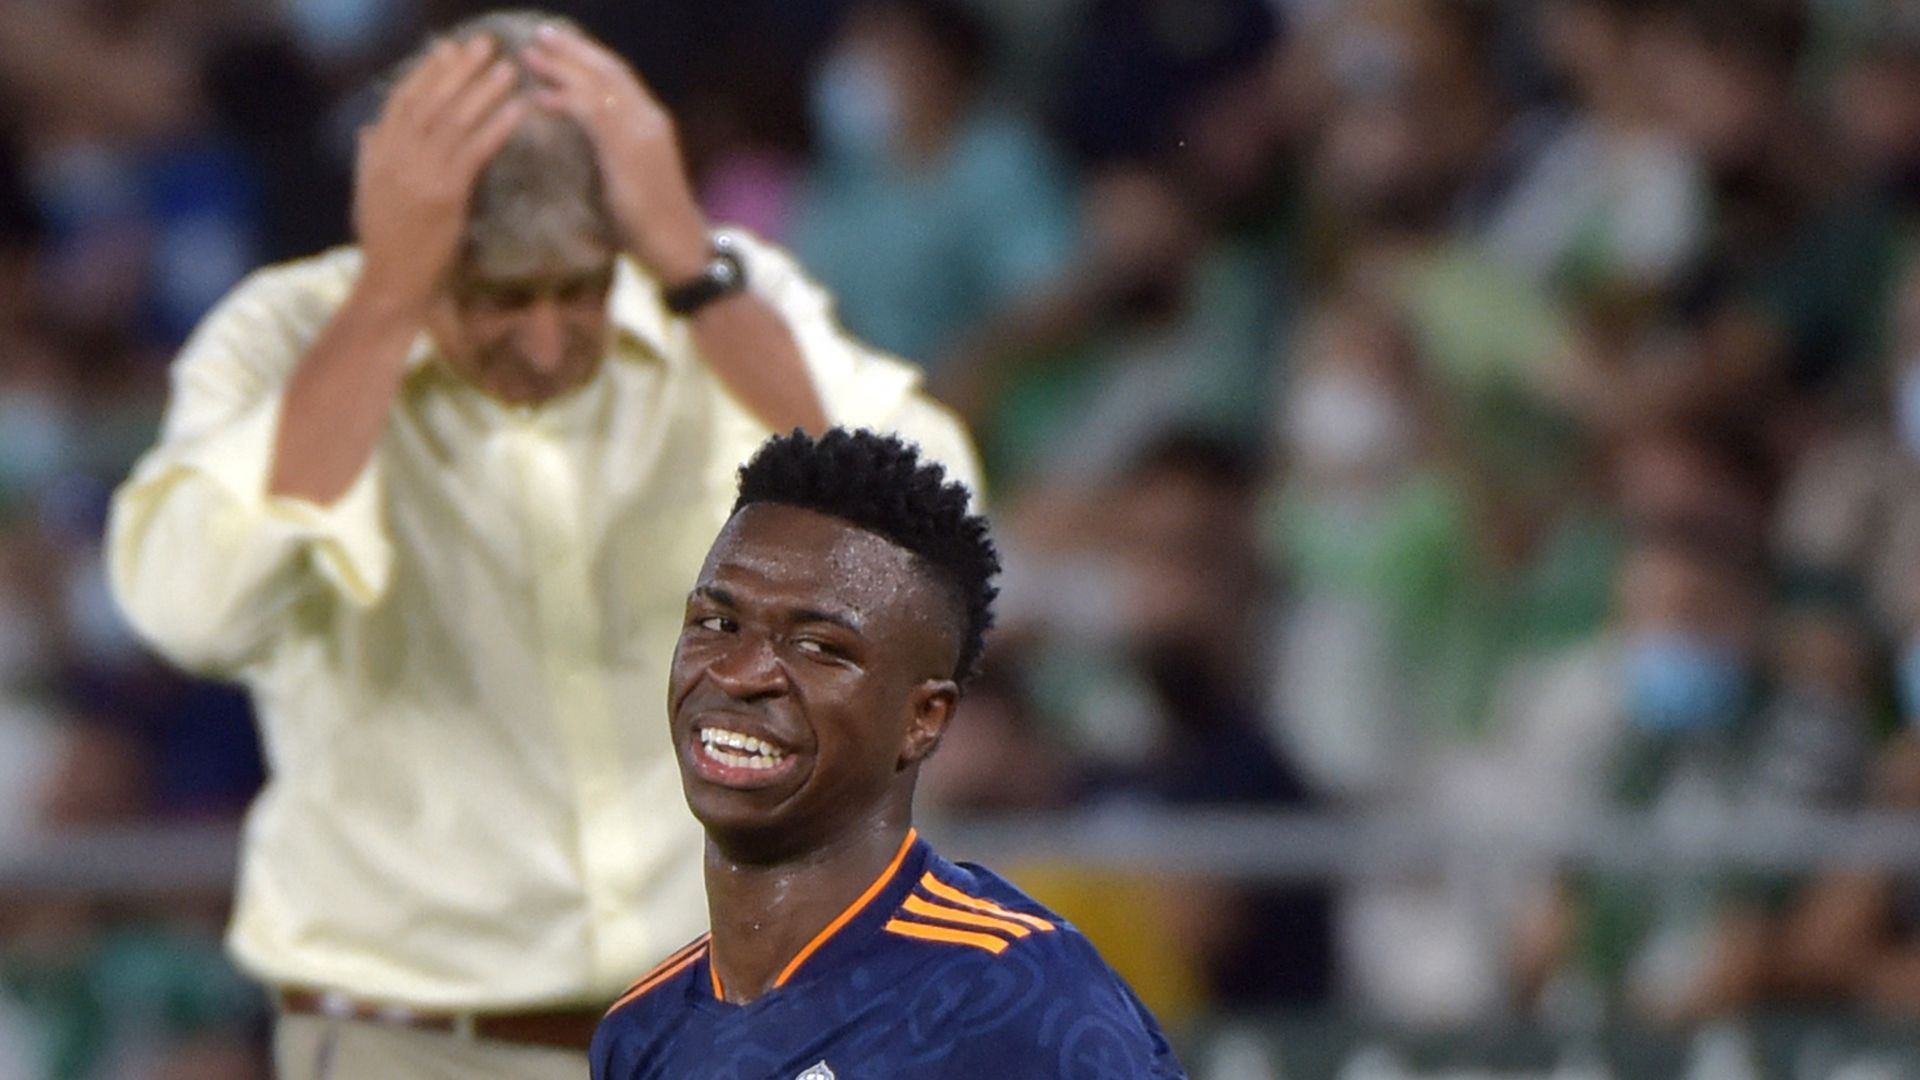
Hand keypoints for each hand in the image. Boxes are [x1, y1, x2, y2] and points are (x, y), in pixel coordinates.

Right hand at [353, 37, 524, 312]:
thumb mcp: (369, 193)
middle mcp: (397, 156)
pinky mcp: (446, 195)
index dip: (428, 72)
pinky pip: (475, 151)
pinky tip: (518, 110)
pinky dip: (497, 126)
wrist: (390, 283)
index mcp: (378, 153)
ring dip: (485, 90)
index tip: (448, 49)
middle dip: (460, 68)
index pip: (403, 99)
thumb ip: (370, 158)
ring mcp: (421, 174)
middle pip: (432, 99)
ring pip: (455, 119)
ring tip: (509, 68)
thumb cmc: (385, 243)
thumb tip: (370, 130)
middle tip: (486, 44)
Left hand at [524, 27, 710, 282]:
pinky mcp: (629, 152)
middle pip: (608, 70)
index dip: (588, 56)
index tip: (559, 43)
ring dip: (562, 68)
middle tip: (540, 34)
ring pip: (599, 85)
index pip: (619, 76)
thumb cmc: (653, 222)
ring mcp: (641, 133)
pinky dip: (563, 102)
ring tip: (531, 55)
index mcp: (652, 121)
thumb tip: (589, 142)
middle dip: (573, 50)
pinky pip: (592, 115)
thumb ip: (615, 151)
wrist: (679, 246)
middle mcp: (650, 119)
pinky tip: (538, 99)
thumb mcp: (634, 175)